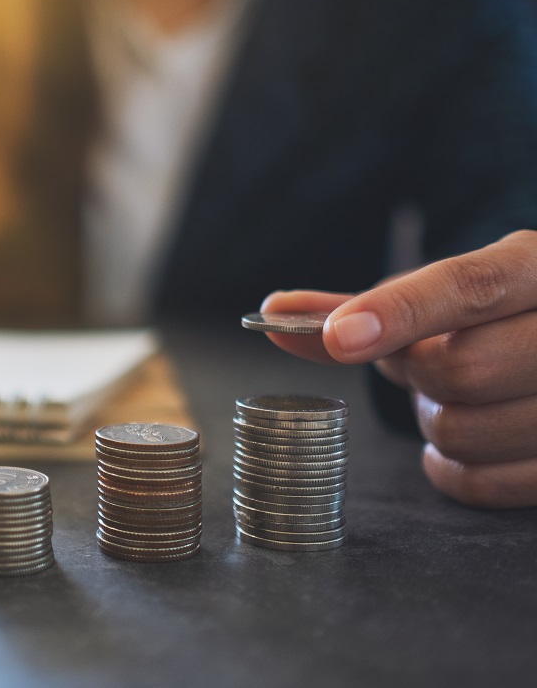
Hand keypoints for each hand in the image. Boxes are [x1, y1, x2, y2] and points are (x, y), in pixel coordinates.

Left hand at [261, 230, 536, 508]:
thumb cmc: (498, 321)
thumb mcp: (445, 298)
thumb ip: (359, 307)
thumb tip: (272, 314)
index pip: (469, 286)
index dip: (398, 312)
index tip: (340, 338)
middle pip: (460, 369)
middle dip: (417, 378)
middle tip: (425, 369)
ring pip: (468, 431)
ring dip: (434, 425)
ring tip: (456, 401)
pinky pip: (489, 484)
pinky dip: (451, 472)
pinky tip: (458, 449)